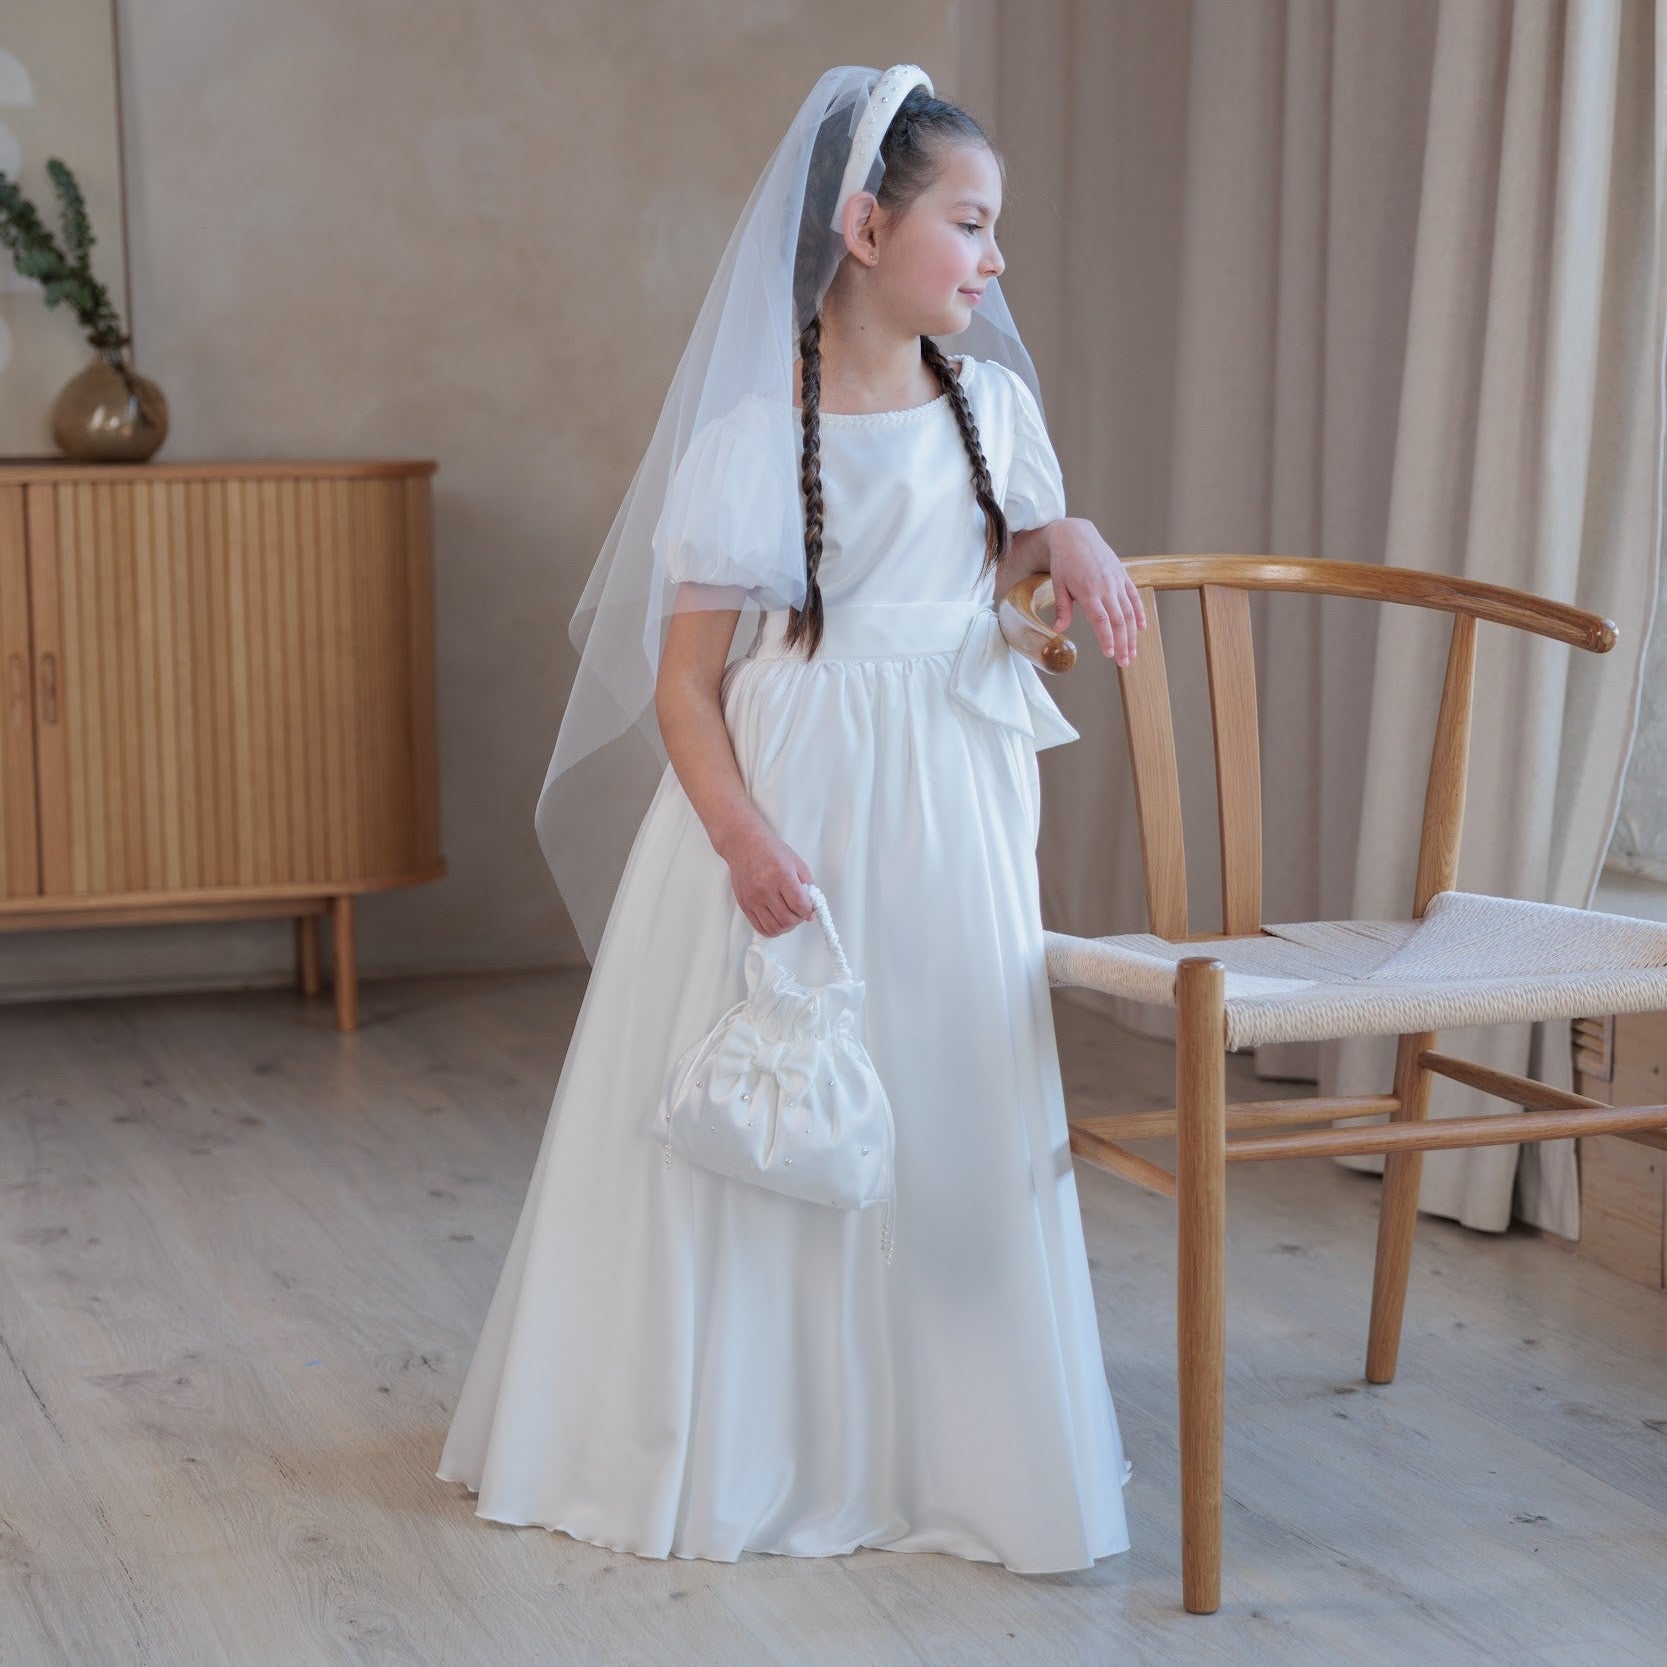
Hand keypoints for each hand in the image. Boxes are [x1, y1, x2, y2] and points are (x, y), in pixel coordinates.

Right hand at [721, 820, 813, 935]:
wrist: (744, 844)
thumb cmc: (770, 851)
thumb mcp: (797, 864)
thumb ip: (808, 887)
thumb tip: (811, 912)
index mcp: (782, 875)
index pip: (800, 905)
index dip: (807, 910)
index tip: (807, 907)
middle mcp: (766, 888)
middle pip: (787, 919)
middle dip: (798, 919)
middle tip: (798, 913)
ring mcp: (754, 898)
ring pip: (774, 928)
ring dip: (786, 927)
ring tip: (788, 917)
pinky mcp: (745, 905)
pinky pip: (760, 928)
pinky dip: (772, 930)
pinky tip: (776, 921)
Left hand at [1046, 518, 1147, 666]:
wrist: (1076, 535)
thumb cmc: (1063, 562)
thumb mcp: (1058, 585)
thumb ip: (1062, 608)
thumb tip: (1058, 629)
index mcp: (1089, 591)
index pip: (1102, 620)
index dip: (1107, 639)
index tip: (1110, 654)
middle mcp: (1106, 587)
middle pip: (1119, 620)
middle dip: (1123, 643)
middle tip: (1124, 662)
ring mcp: (1117, 581)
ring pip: (1129, 612)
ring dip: (1132, 634)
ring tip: (1132, 652)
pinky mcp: (1123, 576)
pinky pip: (1134, 597)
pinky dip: (1139, 613)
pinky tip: (1141, 628)